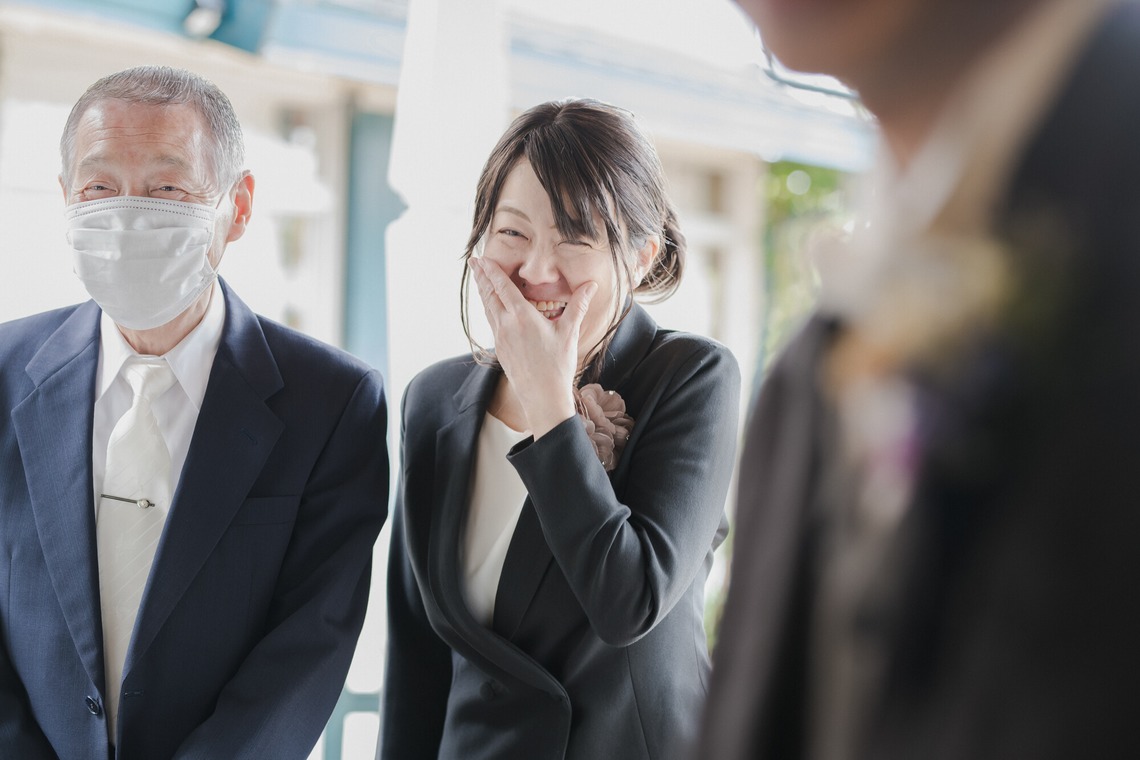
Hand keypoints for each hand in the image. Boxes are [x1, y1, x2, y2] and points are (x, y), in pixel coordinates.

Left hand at [470, 257, 597, 436]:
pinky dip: (488, 307)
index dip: (492, 271)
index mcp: (522, 317)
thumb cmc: (557, 366)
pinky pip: (491, 322)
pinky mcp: (500, 348)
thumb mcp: (569, 333)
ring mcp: (500, 338)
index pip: (503, 287)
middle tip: (474, 262)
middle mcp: (507, 325)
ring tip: (479, 279)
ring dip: (483, 291)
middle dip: (481, 277)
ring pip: (488, 308)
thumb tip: (591, 285)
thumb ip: (578, 305)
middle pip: (489, 295)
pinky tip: (491, 306)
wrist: (542, 397)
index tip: (482, 258)